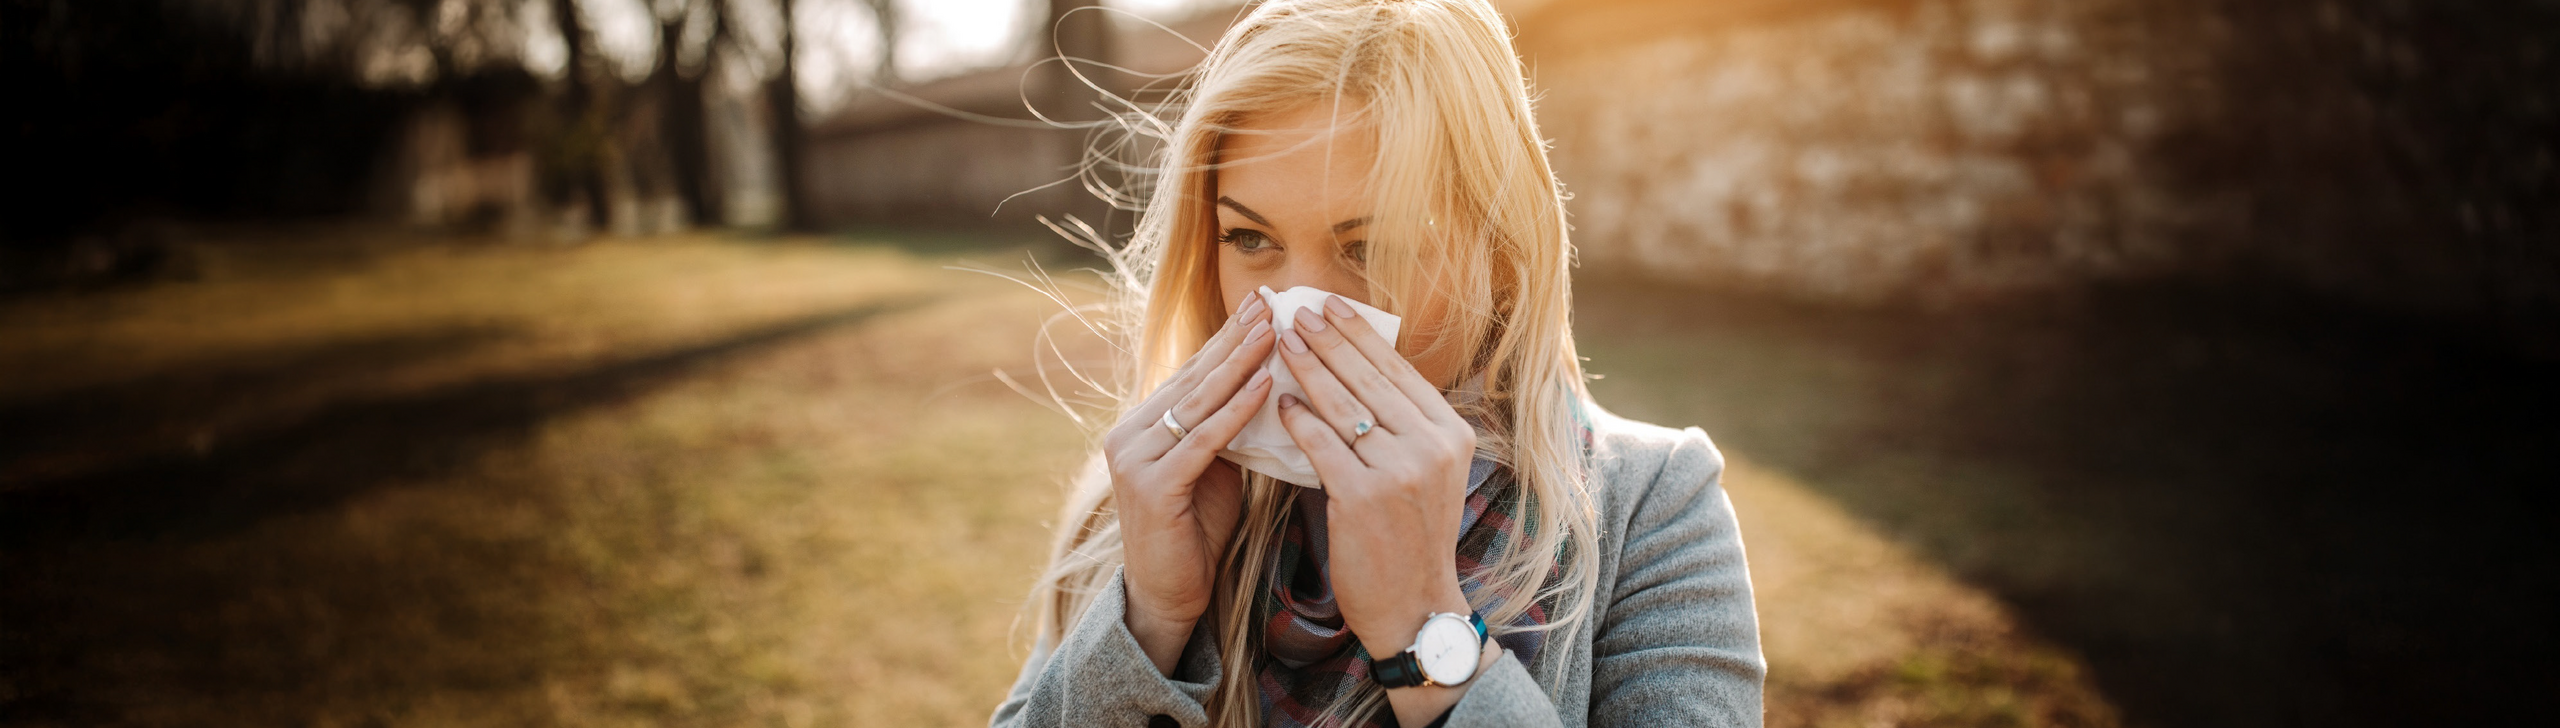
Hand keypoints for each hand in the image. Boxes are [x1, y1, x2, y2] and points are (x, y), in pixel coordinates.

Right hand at [1102, 294, 1275, 673]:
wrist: (1169, 594)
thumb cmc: (1196, 532)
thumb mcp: (1213, 468)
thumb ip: (1224, 430)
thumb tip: (1265, 384)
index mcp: (1142, 425)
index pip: (1191, 372)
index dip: (1225, 338)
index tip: (1259, 304)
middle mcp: (1129, 433)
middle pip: (1193, 378)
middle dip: (1234, 340)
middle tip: (1269, 303)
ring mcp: (1135, 458)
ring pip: (1198, 402)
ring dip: (1239, 364)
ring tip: (1273, 332)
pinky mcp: (1152, 485)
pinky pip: (1204, 440)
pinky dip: (1237, 412)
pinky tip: (1265, 388)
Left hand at [1271, 295, 1480, 721]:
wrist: (1413, 605)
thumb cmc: (1411, 536)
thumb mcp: (1428, 473)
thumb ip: (1404, 425)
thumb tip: (1358, 369)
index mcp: (1451, 434)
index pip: (1398, 371)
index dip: (1361, 335)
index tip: (1331, 305)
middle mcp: (1431, 446)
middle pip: (1368, 380)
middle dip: (1329, 340)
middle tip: (1297, 311)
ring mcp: (1399, 471)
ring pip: (1342, 406)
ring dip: (1307, 368)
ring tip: (1282, 342)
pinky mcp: (1363, 497)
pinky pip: (1321, 445)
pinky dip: (1298, 420)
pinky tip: (1280, 402)